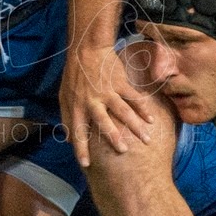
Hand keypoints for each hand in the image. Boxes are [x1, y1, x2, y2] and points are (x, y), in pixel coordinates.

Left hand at [61, 41, 153, 167]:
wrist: (86, 50)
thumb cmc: (74, 75)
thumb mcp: (63, 96)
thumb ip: (66, 117)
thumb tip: (68, 139)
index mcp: (77, 106)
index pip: (78, 131)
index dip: (81, 148)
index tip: (86, 165)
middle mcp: (92, 101)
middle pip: (104, 122)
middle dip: (113, 137)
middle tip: (123, 151)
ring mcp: (107, 92)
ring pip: (123, 112)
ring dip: (135, 126)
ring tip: (146, 140)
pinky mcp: (119, 83)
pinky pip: (133, 98)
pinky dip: (143, 109)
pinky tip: (152, 120)